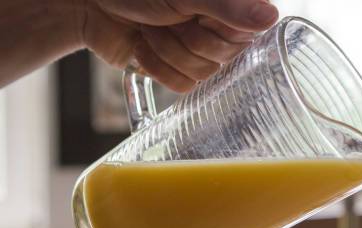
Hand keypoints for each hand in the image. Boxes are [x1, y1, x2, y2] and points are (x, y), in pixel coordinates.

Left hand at [79, 0, 278, 91]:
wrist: (91, 3)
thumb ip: (230, 8)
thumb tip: (270, 16)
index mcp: (229, 9)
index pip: (245, 38)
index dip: (216, 33)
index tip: (195, 16)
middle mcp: (218, 30)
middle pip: (220, 60)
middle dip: (185, 41)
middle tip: (167, 19)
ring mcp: (197, 52)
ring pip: (200, 76)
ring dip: (166, 52)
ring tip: (151, 29)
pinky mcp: (177, 70)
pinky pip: (181, 86)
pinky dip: (156, 67)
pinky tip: (144, 46)